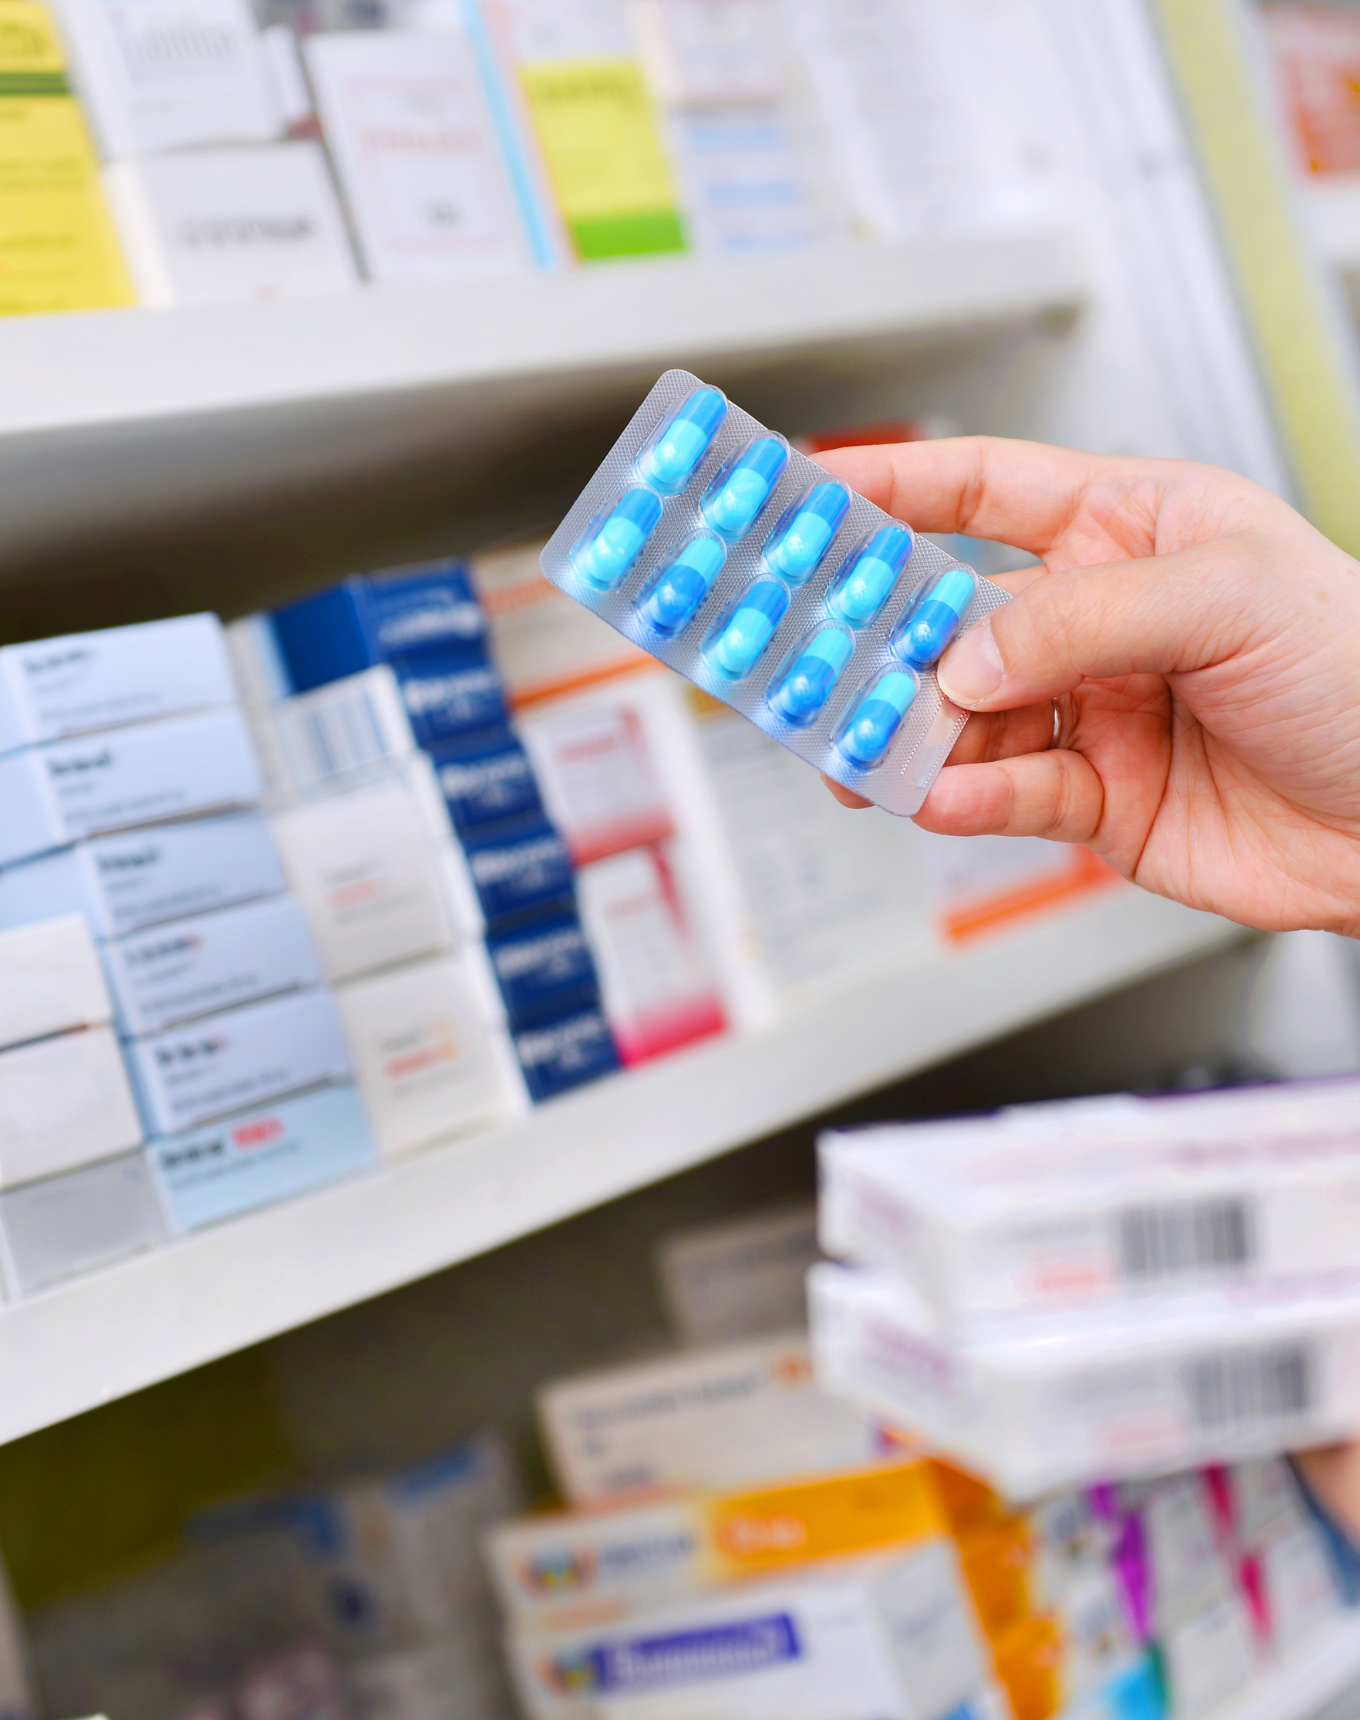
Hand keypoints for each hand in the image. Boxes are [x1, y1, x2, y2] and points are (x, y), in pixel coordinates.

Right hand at [815, 438, 1359, 937]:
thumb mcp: (1226, 597)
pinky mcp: (1097, 800)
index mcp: (1127, 528)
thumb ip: (1079, 620)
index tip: (802, 494)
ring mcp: (1091, 712)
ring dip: (909, 733)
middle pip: (948, 617)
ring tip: (860, 746)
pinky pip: (1008, 795)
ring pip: (963, 718)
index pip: (981, 490)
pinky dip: (968, 798)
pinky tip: (943, 795)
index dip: (890, 486)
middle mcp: (1095, 619)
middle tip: (803, 650)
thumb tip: (962, 662)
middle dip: (875, 636)